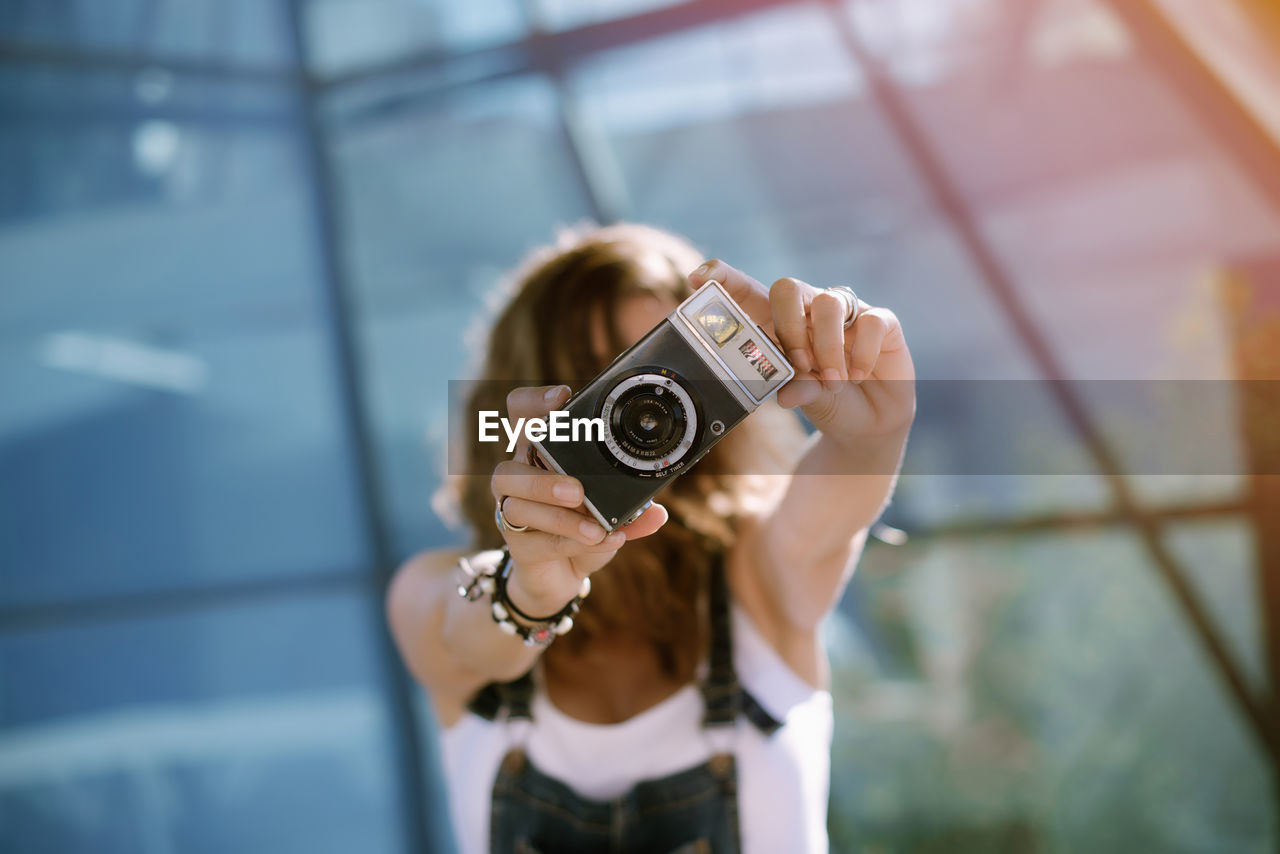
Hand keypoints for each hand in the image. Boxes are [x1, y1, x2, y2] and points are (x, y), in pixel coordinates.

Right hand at [490, 385, 668, 615]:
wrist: (563, 576)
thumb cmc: (581, 529)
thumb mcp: (611, 514)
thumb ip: (631, 510)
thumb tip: (657, 511)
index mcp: (539, 453)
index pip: (521, 415)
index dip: (534, 402)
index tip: (561, 398)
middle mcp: (519, 478)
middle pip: (507, 467)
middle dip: (542, 479)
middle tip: (577, 490)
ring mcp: (512, 513)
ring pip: (517, 506)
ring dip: (558, 517)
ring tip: (594, 528)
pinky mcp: (517, 545)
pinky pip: (537, 542)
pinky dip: (571, 542)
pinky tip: (599, 542)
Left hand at [688, 260, 914, 446]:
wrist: (867, 425)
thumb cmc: (824, 403)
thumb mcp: (802, 399)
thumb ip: (794, 389)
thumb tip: (787, 393)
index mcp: (781, 324)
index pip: (749, 290)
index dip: (724, 278)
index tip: (698, 277)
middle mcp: (811, 310)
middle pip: (787, 287)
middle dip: (787, 325)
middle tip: (797, 363)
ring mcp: (847, 313)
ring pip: (830, 302)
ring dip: (826, 346)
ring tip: (831, 381)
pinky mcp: (881, 322)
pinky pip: (871, 321)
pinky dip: (862, 353)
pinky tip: (859, 375)